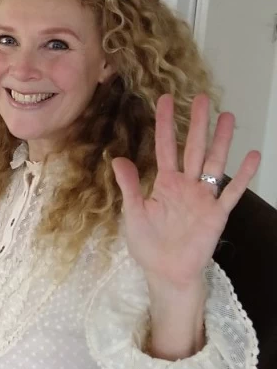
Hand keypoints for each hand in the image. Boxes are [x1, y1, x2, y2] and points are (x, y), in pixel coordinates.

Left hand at [111, 93, 260, 289]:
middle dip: (197, 123)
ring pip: (213, 163)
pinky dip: (242, 176)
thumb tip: (117, 159)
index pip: (165, 147)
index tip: (165, 99)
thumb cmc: (147, 244)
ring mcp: (203, 198)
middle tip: (202, 96)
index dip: (165, 124)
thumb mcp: (133, 214)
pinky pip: (231, 192)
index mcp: (164, 183)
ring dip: (221, 141)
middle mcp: (186, 185)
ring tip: (227, 116)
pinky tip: (252, 155)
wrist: (166, 272)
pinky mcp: (216, 214)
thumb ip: (130, 186)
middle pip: (193, 148)